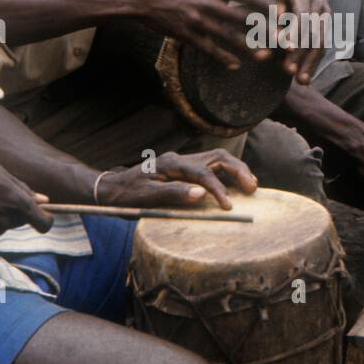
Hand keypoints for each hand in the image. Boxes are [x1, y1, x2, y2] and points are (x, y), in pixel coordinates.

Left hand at [98, 149, 257, 209]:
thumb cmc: (128, 195)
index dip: (218, 189)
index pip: (204, 172)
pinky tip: (234, 186)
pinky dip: (227, 174)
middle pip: (218, 157)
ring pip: (217, 158)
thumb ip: (174, 193)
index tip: (228, 206)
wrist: (111, 190)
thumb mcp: (147, 197)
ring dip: (236, 170)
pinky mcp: (184, 170)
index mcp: (172, 163)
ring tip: (251, 185)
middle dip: (238, 170)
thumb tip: (201, 193)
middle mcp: (180, 159)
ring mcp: (183, 163)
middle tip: (253, 188)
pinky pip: (211, 167)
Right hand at [131, 0, 272, 69]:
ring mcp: (195, 20)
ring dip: (247, 47)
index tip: (282, 10)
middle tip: (281, 37)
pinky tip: (236, 65)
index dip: (265, 3)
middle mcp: (206, 3)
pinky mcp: (185, 34)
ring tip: (264, 56)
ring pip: (227, 36)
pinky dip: (222, 57)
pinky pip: (207, 48)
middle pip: (241, 17)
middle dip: (262, 28)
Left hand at [264, 0, 330, 82]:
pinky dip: (314, 63)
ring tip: (301, 81)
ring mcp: (325, 16)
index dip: (295, 31)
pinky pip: (322, 46)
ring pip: (321, 42)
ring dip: (311, 63)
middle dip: (301, 53)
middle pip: (312, 32)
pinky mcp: (326, 26)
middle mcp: (319, 4)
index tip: (285, 47)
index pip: (302, 14)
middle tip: (289, 70)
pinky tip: (306, 78)